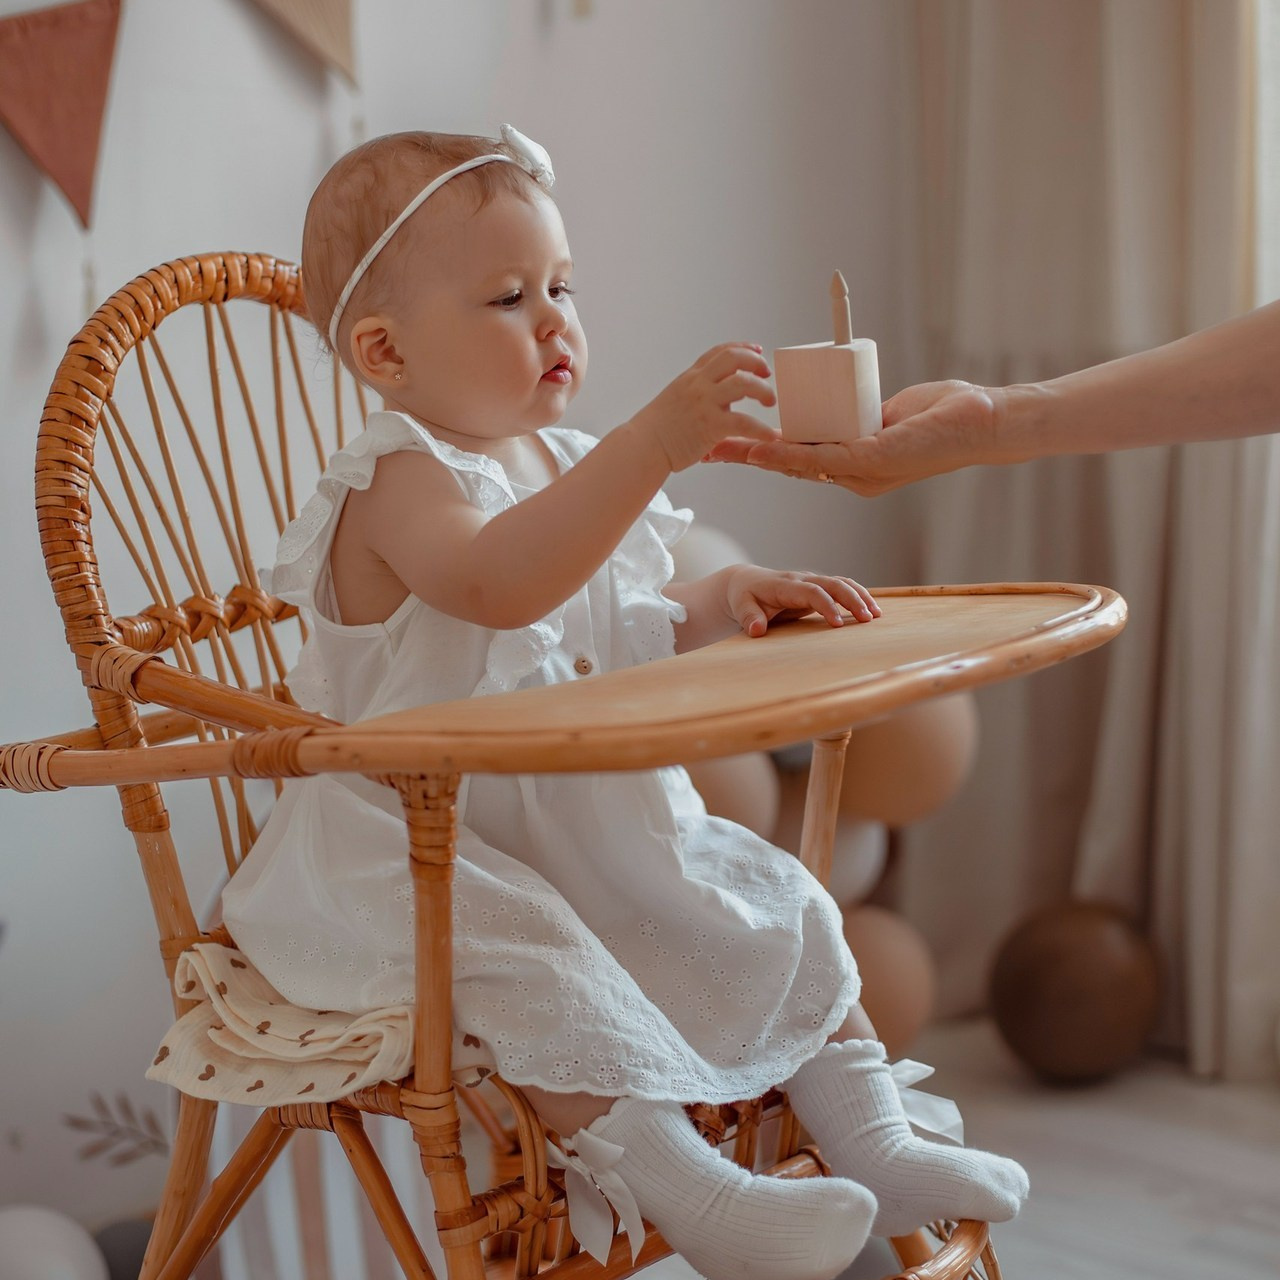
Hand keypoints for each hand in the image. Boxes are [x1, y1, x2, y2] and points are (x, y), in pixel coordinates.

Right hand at [629, 343, 778, 471]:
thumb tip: (718, 400)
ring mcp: (705, 403)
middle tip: (766, 375)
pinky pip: (744, 422)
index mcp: (691, 377)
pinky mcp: (710, 425)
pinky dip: (761, 429)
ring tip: (769, 401)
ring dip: (763, 390)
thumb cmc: (658, 430)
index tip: (757, 351)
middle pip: (734, 358)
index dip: (742, 348)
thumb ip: (697, 393)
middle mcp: (698, 385)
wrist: (643, 446)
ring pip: (743, 383)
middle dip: (756, 363)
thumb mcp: (676, 399)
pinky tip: (769, 436)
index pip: (720, 351)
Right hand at [708, 379, 1001, 495]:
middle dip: (747, 457)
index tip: (733, 445)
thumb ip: (870, 415)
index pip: (801, 461)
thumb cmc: (948, 412)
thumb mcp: (894, 413)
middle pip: (789, 467)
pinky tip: (761, 451)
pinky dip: (787, 455)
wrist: (986, 420)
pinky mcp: (871, 463)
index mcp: (857, 467)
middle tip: (710, 449)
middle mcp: (855, 478)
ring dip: (757, 457)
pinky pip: (820, 459)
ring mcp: (861, 474)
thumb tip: (854, 406)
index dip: (765, 455)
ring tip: (721, 448)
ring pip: (797, 465)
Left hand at [723, 565, 879, 637]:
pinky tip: (871, 610)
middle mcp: (802, 579)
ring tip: (877, 615)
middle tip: (868, 619)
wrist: (746, 582)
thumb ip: (748, 617)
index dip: (827, 606)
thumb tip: (757, 630)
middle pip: (833, 584)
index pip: (811, 592)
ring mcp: (811, 581)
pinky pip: (842, 587)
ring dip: (860, 596)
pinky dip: (857, 595)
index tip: (839, 624)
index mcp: (785, 585)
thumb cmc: (744, 597)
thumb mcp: (741, 606)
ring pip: (841, 583)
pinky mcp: (817, 587)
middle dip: (852, 599)